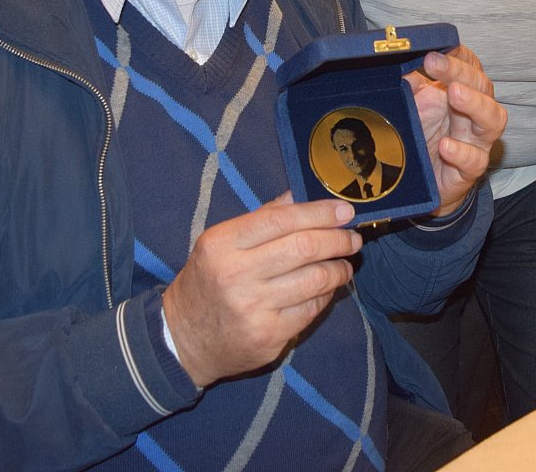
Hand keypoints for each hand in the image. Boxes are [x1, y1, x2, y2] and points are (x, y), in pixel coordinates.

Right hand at [161, 194, 360, 387]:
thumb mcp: (220, 242)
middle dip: (337, 239)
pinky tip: (326, 289)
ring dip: (339, 269)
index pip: (282, 220)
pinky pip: (311, 309)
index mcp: (223, 243)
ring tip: (344, 264)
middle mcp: (236, 275)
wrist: (182, 339)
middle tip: (352, 238)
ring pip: (315, 280)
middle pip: (304, 248)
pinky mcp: (268, 337)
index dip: (320, 212)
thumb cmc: (208, 281)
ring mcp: (253, 308)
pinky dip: (325, 296)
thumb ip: (262, 218)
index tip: (344, 210)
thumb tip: (300, 195)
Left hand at [406, 45, 505, 215]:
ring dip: (475, 104)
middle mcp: (474, 113)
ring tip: (455, 93)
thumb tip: (395, 61)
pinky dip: (462, 152)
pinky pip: (475, 160)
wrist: (422, 183)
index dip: (458, 54)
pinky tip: (446, 145)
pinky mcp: (469, 171)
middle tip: (434, 62)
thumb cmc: (421, 137)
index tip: (438, 47)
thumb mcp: (411, 105)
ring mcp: (475, 142)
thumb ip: (408, 83)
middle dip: (459, 71)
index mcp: (462, 91)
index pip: (470, 66)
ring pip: (493, 119)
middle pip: (482, 86)